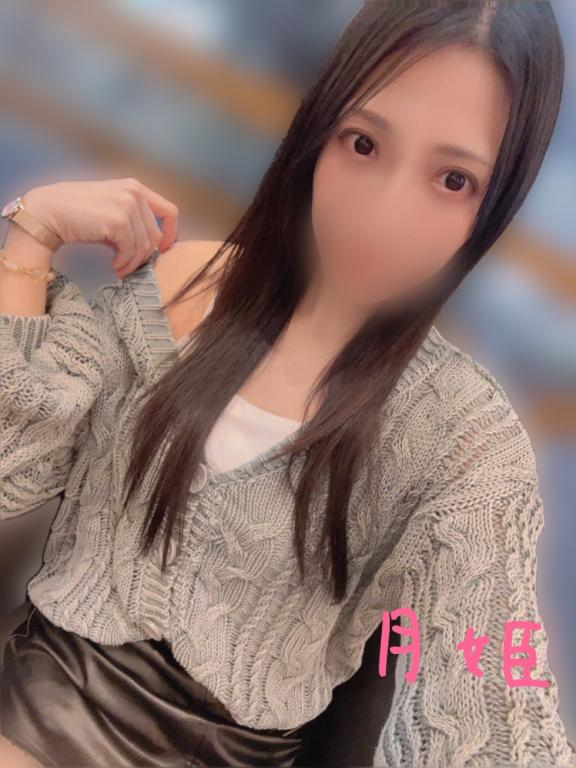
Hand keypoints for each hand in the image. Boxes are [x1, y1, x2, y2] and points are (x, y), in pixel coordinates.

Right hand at [23, 178, 178, 278]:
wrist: (48, 212)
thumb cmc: (78, 215)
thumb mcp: (111, 211)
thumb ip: (133, 222)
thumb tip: (152, 247)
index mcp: (135, 187)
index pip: (170, 211)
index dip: (171, 234)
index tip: (162, 250)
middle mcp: (134, 192)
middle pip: (156, 235)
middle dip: (144, 256)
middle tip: (128, 266)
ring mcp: (127, 205)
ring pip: (145, 246)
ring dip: (132, 263)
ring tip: (119, 268)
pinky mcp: (119, 221)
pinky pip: (131, 251)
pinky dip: (124, 263)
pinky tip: (113, 266)